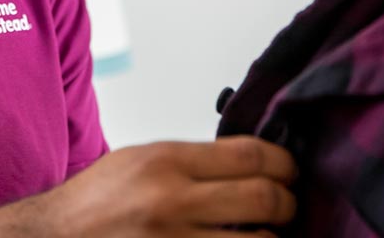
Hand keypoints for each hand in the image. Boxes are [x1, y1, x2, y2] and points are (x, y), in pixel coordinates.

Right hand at [0, 136, 297, 236]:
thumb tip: (250, 165)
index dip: (283, 163)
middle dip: (288, 203)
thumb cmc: (94, 203)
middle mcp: (173, 202)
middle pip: (265, 198)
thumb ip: (193, 162)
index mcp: (166, 162)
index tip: (289, 170)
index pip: (251, 154)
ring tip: (265, 233)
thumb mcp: (140, 161)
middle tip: (287, 205)